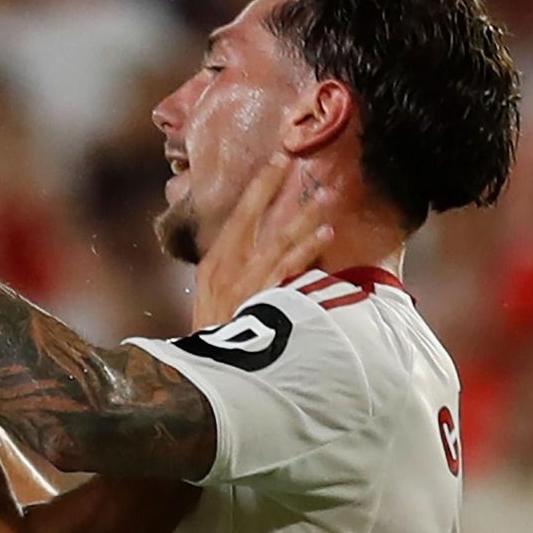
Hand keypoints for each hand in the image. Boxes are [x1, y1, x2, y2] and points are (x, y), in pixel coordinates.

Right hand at [191, 155, 335, 328]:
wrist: (205, 373)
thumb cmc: (213, 338)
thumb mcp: (209, 301)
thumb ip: (229, 274)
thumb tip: (250, 255)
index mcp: (213, 264)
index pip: (238, 214)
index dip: (259, 186)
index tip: (278, 159)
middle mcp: (228, 267)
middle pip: (253, 218)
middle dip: (274, 186)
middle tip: (295, 159)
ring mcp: (247, 283)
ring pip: (279, 240)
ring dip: (305, 216)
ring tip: (327, 196)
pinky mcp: (265, 301)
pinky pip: (290, 268)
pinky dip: (307, 249)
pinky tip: (326, 234)